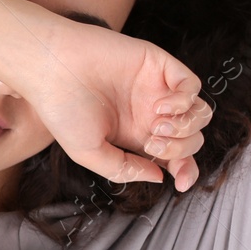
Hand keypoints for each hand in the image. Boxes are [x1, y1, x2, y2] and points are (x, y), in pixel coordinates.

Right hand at [18, 19, 211, 191]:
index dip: (185, 170)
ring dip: (186, 126)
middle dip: (180, 149)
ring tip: (156, 124)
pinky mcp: (159, 65)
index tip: (181, 184)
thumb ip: (124, 169)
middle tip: (151, 142)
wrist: (51, 69)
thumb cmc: (62, 110)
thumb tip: (160, 176)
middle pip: (191, 139)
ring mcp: (156, 89)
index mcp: (134, 135)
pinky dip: (186, 101)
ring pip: (199, 114)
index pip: (174, 157)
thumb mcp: (88, 153)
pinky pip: (193, 87)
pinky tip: (162, 106)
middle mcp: (149, 113)